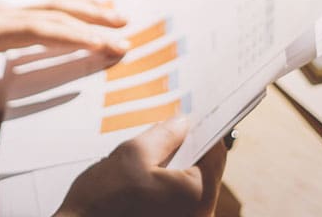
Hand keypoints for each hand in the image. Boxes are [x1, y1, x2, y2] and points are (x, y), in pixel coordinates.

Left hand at [0, 0, 128, 132]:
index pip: (36, 30)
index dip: (70, 36)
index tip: (102, 44)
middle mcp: (3, 16)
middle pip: (53, 14)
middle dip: (90, 23)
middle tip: (126, 35)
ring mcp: (7, 11)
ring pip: (52, 5)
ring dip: (86, 9)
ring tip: (119, 15)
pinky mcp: (8, 12)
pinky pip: (44, 6)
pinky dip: (70, 5)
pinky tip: (90, 5)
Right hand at [55, 117, 226, 216]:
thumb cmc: (105, 198)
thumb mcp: (133, 153)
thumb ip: (164, 135)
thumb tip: (183, 123)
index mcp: (197, 196)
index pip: (215, 155)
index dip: (203, 130)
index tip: (190, 115)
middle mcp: (199, 216)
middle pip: (204, 172)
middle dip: (187, 148)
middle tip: (168, 127)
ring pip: (191, 187)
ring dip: (176, 166)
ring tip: (153, 150)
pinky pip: (179, 201)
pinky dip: (169, 185)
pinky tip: (147, 174)